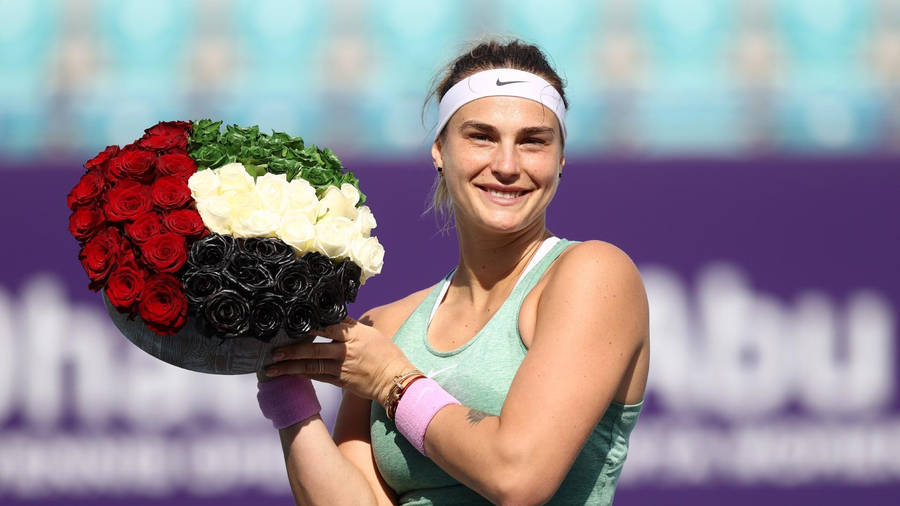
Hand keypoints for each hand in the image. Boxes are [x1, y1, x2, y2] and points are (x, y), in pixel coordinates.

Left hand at [264, 317, 414, 405]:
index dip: (309, 325)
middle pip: (314, 348)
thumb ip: (350, 327)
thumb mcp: (370, 333)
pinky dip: (303, 375)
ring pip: (312, 366)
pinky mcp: (341, 381)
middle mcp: (346, 350)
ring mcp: (342, 367)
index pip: (327, 327)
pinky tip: (290, 374)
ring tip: (273, 367)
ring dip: (291, 367)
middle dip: (292, 350)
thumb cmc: (386, 354)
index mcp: (354, 335)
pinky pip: (318, 377)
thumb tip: (332, 318)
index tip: (292, 323)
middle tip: (273, 350)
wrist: (395, 379)